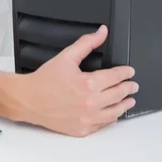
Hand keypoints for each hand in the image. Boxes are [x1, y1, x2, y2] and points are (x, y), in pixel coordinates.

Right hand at [12, 25, 137, 136]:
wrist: (28, 99)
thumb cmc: (44, 80)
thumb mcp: (66, 57)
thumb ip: (87, 43)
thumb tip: (101, 32)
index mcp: (88, 83)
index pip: (116, 77)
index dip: (125, 73)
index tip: (129, 72)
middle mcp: (90, 102)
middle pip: (119, 94)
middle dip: (128, 88)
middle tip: (133, 85)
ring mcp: (87, 118)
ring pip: (115, 112)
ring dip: (124, 105)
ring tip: (129, 101)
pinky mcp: (82, 129)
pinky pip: (102, 124)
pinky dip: (110, 118)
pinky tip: (112, 114)